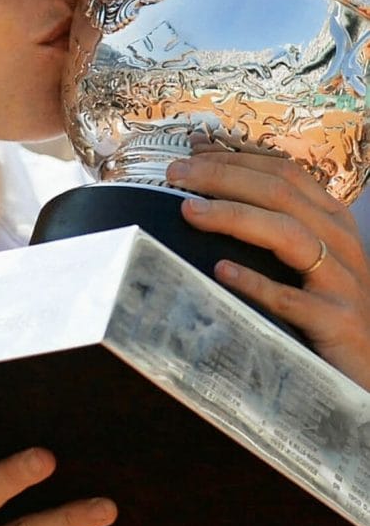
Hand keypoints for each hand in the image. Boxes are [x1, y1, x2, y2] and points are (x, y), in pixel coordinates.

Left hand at [167, 148, 369, 389]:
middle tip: (175, 173)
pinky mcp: (338, 323)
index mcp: (332, 220)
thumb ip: (268, 227)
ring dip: (233, 216)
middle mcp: (341, 243)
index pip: (283, 171)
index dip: (235, 157)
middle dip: (222, 176)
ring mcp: (343, 283)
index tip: (190, 152)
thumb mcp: (305, 261)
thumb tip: (202, 195)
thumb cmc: (325, 310)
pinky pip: (292, 299)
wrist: (367, 373)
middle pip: (279, 192)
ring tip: (189, 211)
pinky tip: (221, 271)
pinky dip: (255, 282)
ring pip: (287, 233)